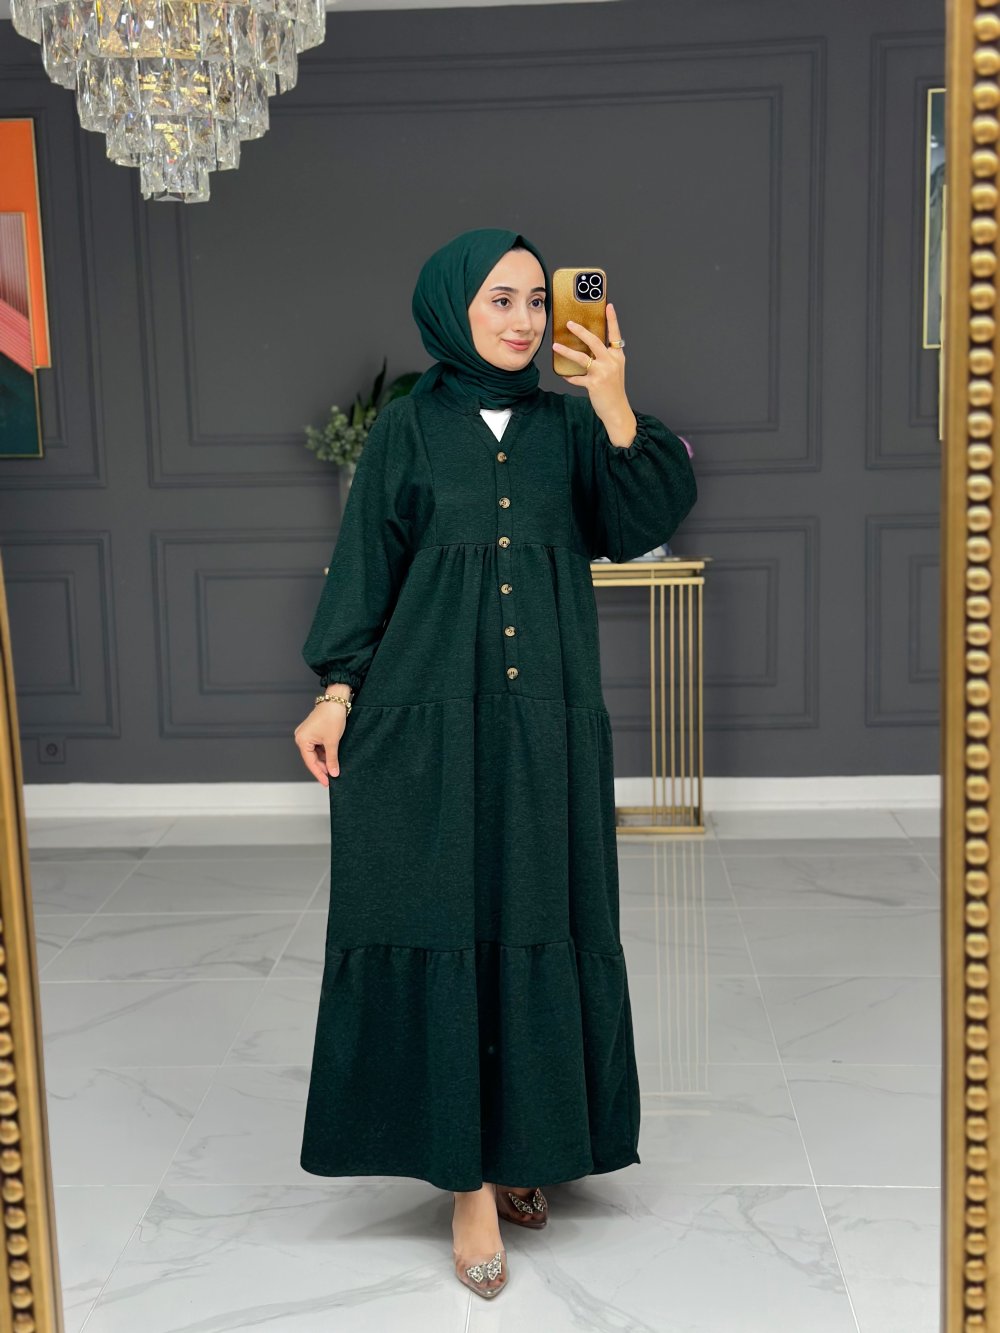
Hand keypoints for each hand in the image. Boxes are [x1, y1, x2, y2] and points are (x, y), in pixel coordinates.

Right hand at [294, 703, 347, 785]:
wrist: (336, 701)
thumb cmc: (332, 717)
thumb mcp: (332, 742)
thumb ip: (332, 759)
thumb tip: (333, 773)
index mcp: (302, 740)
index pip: (310, 762)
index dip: (319, 774)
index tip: (327, 783)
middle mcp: (301, 737)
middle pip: (312, 758)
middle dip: (323, 768)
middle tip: (332, 778)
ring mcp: (306, 734)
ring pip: (315, 753)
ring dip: (324, 761)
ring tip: (334, 769)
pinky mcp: (312, 732)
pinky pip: (317, 747)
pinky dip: (324, 753)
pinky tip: (332, 759)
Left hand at [552, 302, 630, 425]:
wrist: (617, 410)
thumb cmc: (613, 390)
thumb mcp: (613, 370)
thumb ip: (604, 358)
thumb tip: (587, 348)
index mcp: (617, 356)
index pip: (615, 334)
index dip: (612, 319)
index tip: (608, 306)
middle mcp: (611, 362)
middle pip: (594, 341)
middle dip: (580, 331)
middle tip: (569, 323)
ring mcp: (603, 372)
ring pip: (582, 358)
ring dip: (567, 351)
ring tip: (556, 346)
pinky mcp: (594, 384)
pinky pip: (577, 378)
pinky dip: (569, 377)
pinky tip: (564, 375)